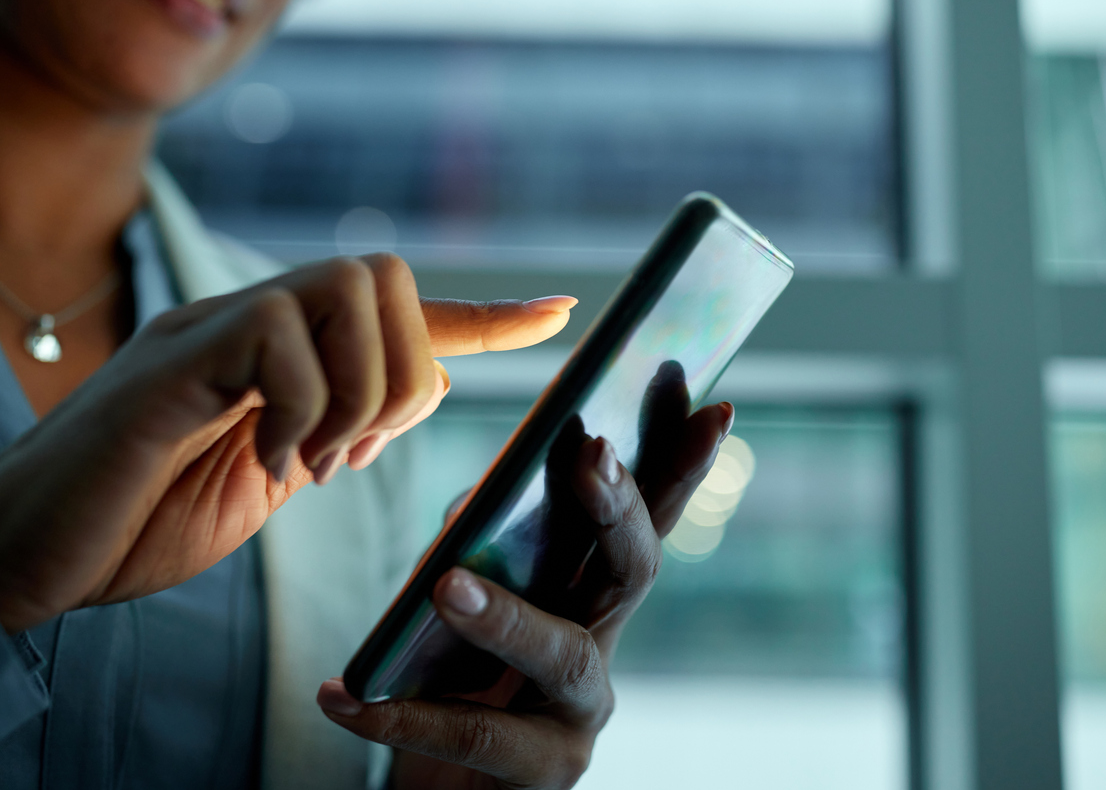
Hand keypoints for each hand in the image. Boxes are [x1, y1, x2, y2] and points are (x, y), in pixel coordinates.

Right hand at [0, 253, 576, 633]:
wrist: (30, 549)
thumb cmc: (145, 514)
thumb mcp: (274, 475)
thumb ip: (339, 427)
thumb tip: (415, 390)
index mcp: (288, 351)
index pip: (406, 312)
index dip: (488, 315)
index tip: (562, 314)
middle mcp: (253, 321)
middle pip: (386, 275)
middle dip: (401, 373)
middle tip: (356, 452)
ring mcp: (212, 328)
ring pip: (346, 289)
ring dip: (358, 393)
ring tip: (313, 464)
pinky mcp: (174, 358)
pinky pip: (279, 338)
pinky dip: (300, 412)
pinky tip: (271, 464)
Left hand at [316, 397, 734, 789]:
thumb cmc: (454, 675)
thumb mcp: (464, 592)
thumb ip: (481, 539)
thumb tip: (483, 495)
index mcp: (591, 592)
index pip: (647, 520)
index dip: (682, 466)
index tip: (711, 405)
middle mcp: (602, 645)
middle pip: (633, 572)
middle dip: (618, 509)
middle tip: (594, 455)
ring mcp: (579, 715)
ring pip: (564, 655)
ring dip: (508, 617)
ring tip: (447, 586)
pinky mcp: (541, 775)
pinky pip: (472, 740)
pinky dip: (398, 715)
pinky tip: (341, 695)